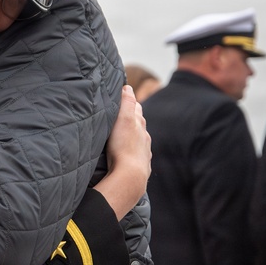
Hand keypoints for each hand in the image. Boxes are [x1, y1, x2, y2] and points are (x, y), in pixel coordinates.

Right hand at [96, 85, 150, 217]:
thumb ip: (126, 102)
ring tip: (122, 133)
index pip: (136, 107)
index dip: (129, 101)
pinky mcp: (140, 165)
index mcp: (139, 124)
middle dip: (131, 117)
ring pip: (138, 139)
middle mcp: (144, 137)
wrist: (130, 176)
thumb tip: (128, 87)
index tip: (123, 95)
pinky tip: (126, 153)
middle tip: (121, 112)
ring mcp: (143, 152)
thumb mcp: (123, 119)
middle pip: (138, 123)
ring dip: (132, 135)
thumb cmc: (124, 146)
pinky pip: (136, 154)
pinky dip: (131, 150)